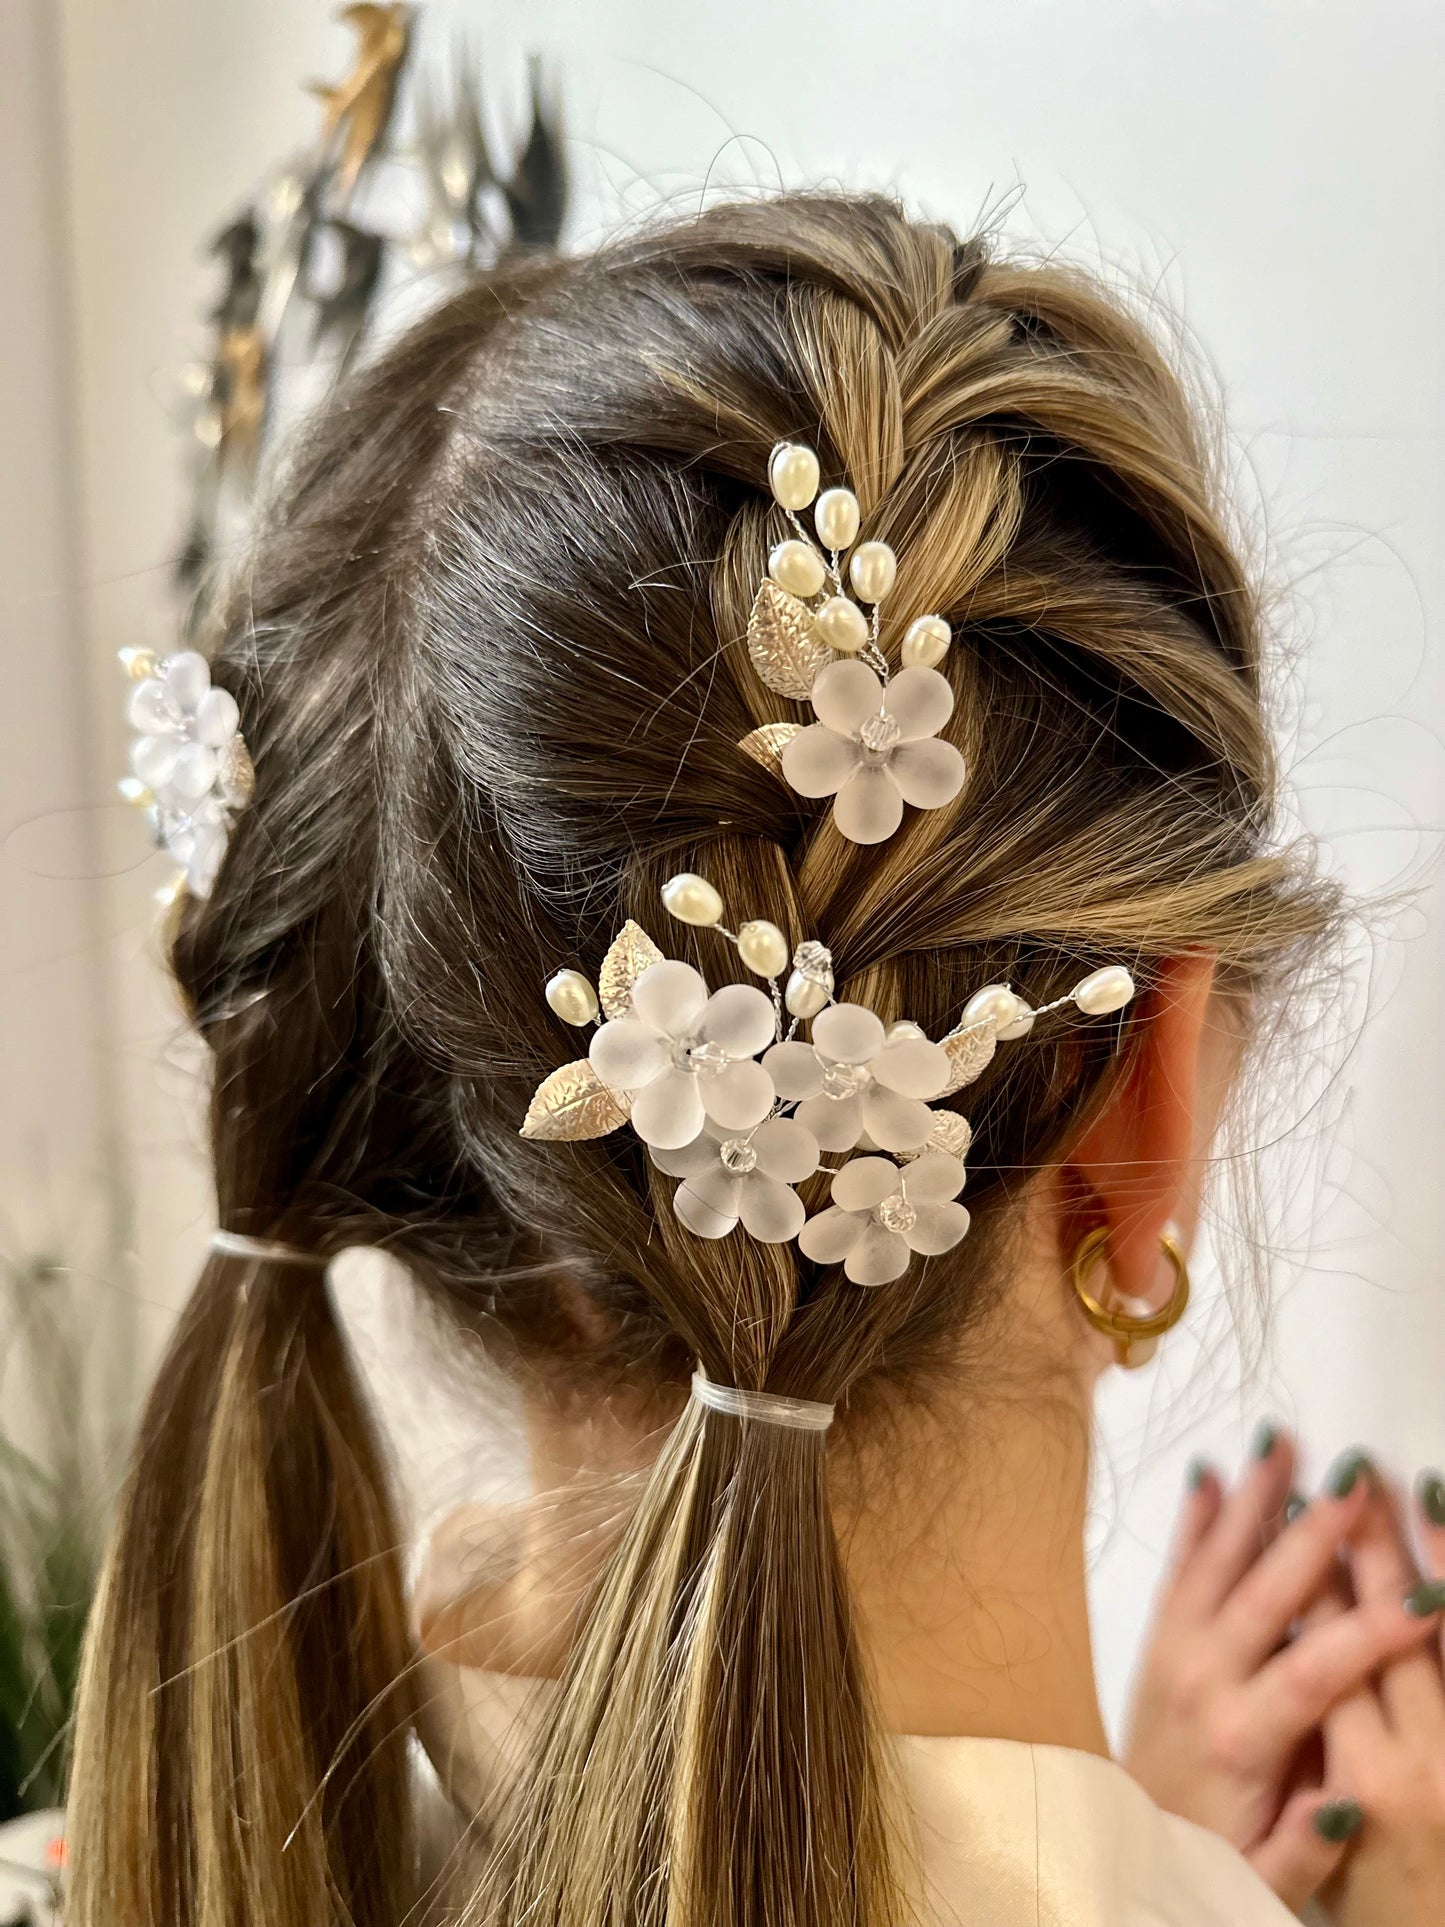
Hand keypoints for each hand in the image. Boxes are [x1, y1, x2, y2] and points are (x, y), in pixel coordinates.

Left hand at [1124, 1430, 1443, 1913]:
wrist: (1131, 1838)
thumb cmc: (1218, 1851)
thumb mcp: (1266, 1875)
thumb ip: (1305, 1845)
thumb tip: (1343, 1805)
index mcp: (1240, 1734)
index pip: (1315, 1672)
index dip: (1370, 1635)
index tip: (1423, 1598)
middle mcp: (1202, 1677)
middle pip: (1267, 1593)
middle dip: (1316, 1534)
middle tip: (1356, 1479)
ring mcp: (1175, 1648)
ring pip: (1219, 1561)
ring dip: (1253, 1500)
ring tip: (1284, 1443)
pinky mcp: (1157, 1635)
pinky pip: (1177, 1566)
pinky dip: (1194, 1519)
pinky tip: (1211, 1473)